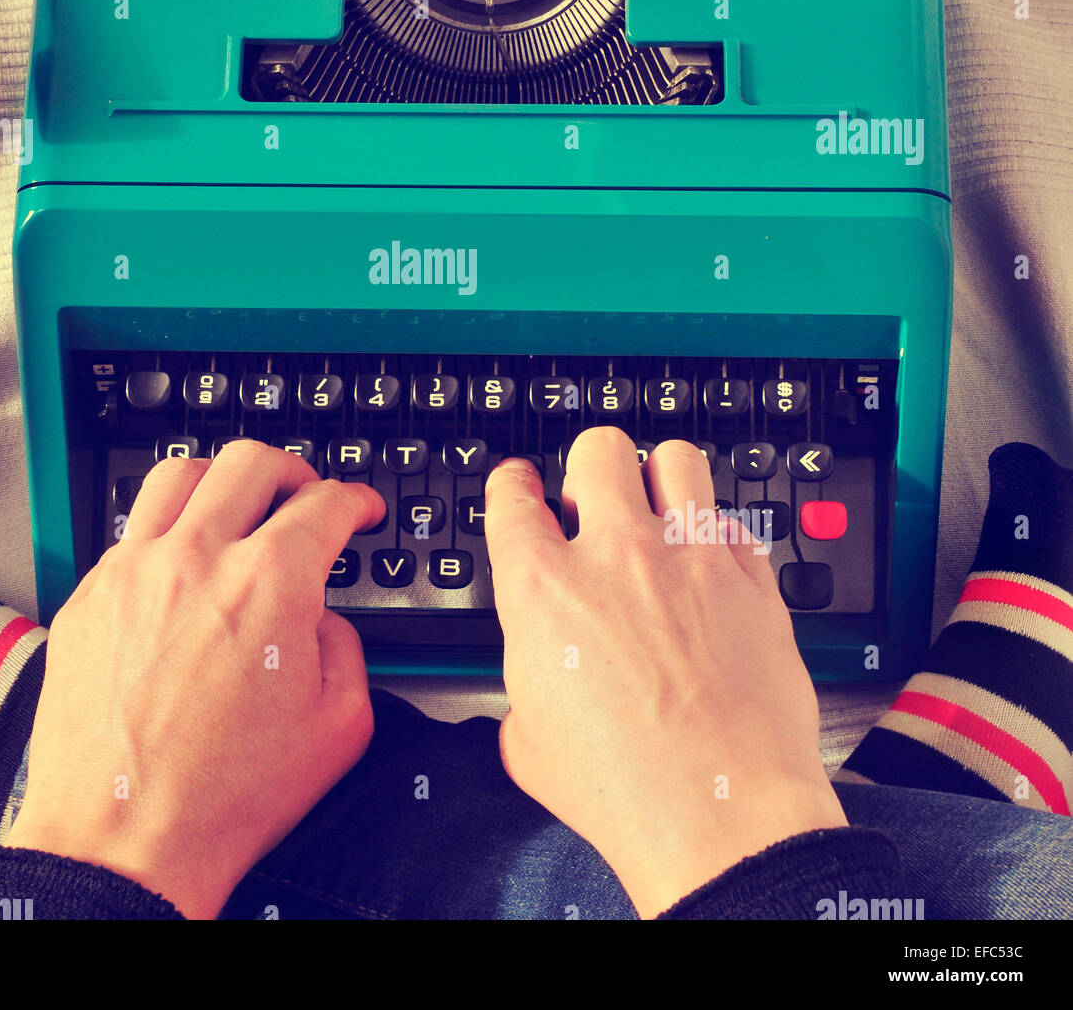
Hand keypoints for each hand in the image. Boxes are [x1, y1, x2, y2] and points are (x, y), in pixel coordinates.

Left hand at [5, 442, 383, 917]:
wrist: (121, 847)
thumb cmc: (222, 799)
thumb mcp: (338, 726)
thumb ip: (345, 646)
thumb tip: (322, 616)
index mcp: (269, 584)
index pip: (324, 503)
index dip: (354, 499)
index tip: (357, 510)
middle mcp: (197, 560)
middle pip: (251, 462)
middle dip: (293, 471)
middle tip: (304, 495)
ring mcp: (132, 573)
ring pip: (178, 475)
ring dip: (220, 483)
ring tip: (235, 508)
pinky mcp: (87, 600)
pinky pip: (128, 533)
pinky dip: (164, 534)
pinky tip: (178, 568)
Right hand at [485, 429, 845, 917]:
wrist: (721, 817)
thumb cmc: (627, 789)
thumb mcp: (529, 739)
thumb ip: (526, 682)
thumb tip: (538, 682)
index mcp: (544, 588)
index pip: (513, 494)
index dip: (513, 485)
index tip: (522, 488)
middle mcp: (617, 556)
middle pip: (598, 449)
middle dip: (590, 468)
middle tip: (597, 500)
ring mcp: (691, 560)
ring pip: (677, 459)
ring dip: (661, 478)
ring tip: (661, 508)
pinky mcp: (753, 579)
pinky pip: (734, 521)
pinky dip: (717, 534)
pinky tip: (711, 565)